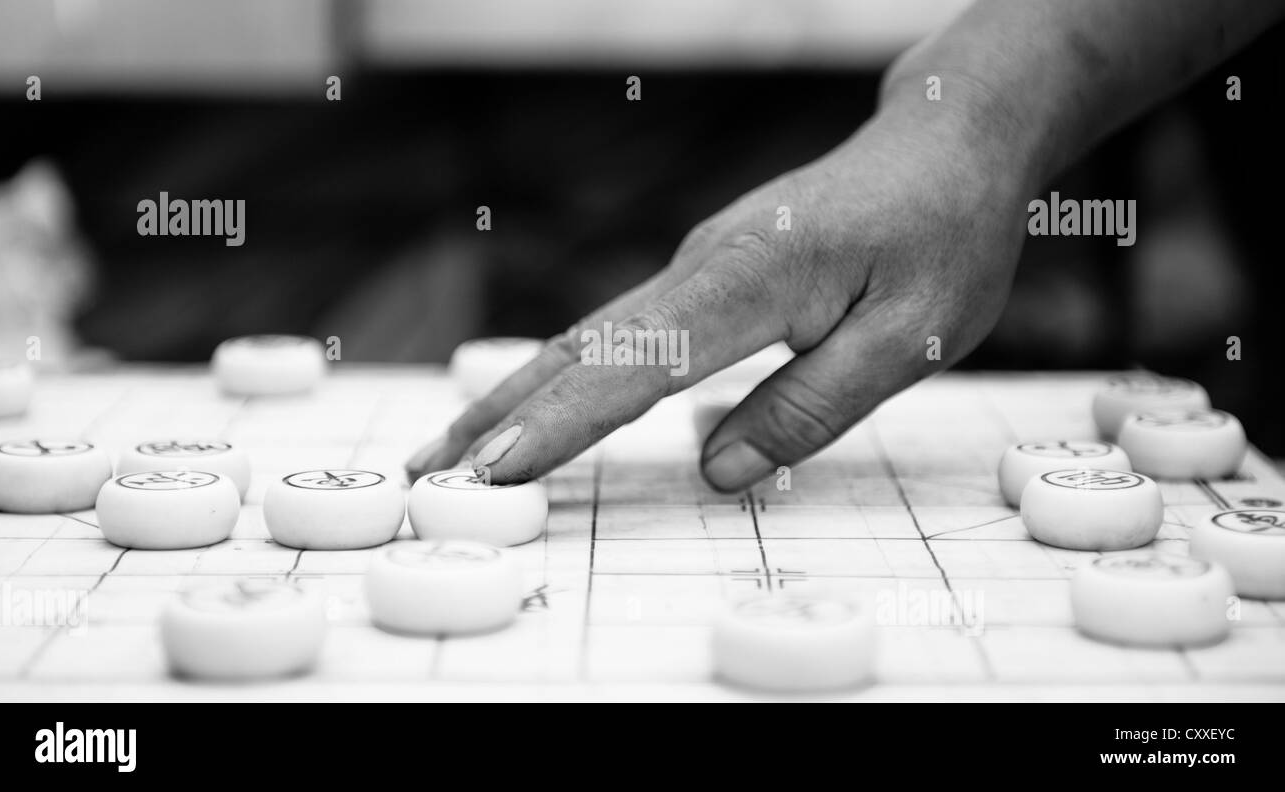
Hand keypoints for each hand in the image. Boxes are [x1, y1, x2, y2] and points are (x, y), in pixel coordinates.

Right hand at [408, 96, 1033, 490]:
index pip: (633, 364)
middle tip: (430, 474)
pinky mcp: (704, 273)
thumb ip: (811, 406)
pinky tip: (536, 406)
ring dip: (516, 395)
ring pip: (588, 336)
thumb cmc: (943, 237)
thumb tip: (718, 468)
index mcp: (749, 280)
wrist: (948, 141)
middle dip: (500, 414)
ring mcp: (695, 263)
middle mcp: (701, 264)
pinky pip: (619, 329)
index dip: (560, 425)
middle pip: (580, 346)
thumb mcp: (909, 339)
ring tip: (454, 450)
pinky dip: (564, 374)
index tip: (492, 471)